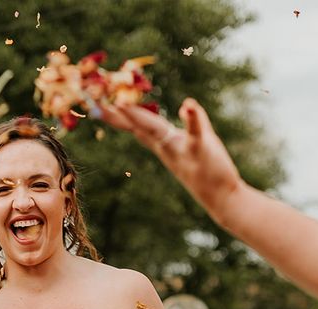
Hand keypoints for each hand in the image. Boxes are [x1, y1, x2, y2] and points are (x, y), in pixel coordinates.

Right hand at [98, 98, 241, 223]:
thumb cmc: (207, 169)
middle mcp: (166, 146)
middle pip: (139, 127)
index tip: (98, 104)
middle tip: (97, 104)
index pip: (136, 126)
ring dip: (140, 119)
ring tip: (123, 104)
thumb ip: (189, 123)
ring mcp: (180, 148)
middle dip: (118, 116)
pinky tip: (188, 105)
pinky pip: (195, 132)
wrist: (220, 195)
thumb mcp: (194, 142)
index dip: (117, 115)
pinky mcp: (201, 148)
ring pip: (157, 130)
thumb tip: (183, 106)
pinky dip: (192, 118)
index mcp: (162, 143)